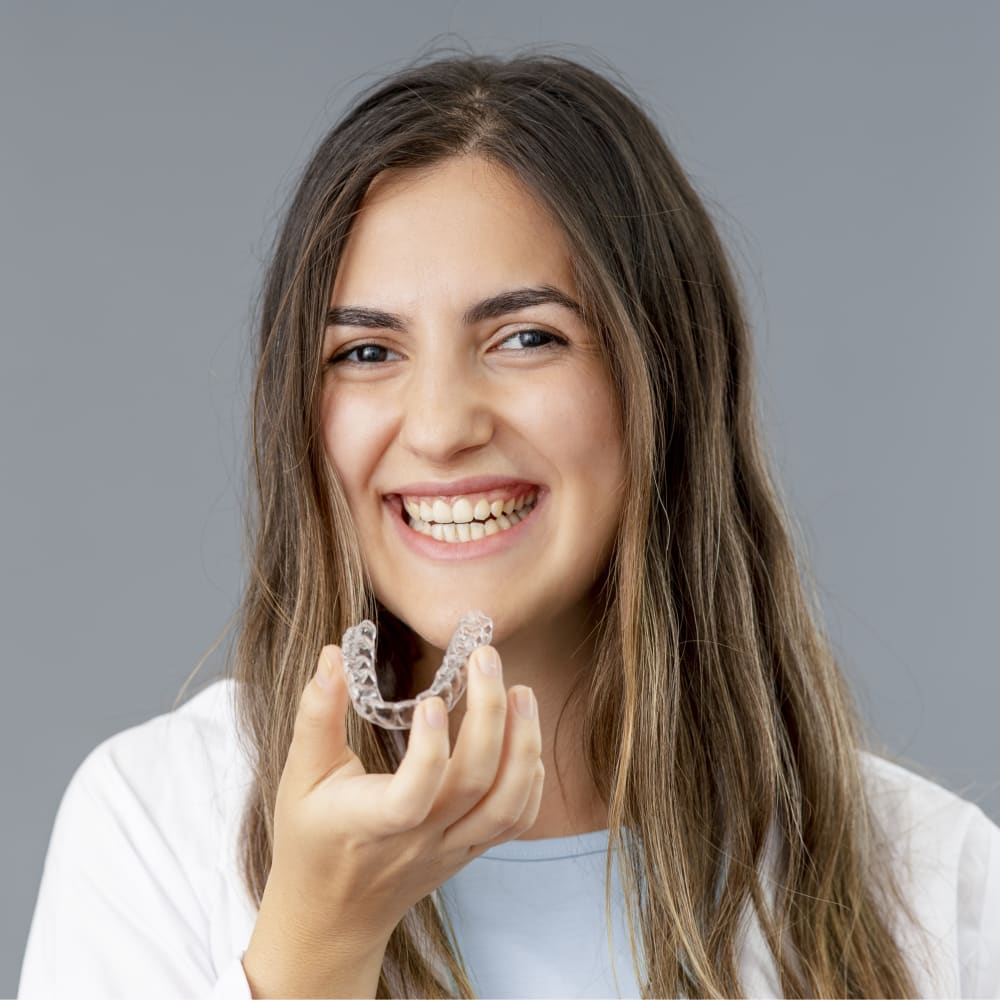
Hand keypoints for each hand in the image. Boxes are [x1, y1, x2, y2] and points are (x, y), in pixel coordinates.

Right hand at [264, 642, 542, 948]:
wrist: (333, 915)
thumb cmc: (311, 836)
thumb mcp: (300, 775)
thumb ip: (317, 715)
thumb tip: (333, 655)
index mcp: (370, 823)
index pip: (412, 796)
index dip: (429, 750)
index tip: (432, 698)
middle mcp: (419, 840)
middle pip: (474, 785)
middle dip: (490, 715)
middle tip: (486, 658)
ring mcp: (452, 848)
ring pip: (506, 806)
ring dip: (524, 745)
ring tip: (521, 693)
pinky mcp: (470, 850)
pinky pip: (515, 821)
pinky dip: (530, 779)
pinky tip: (524, 736)